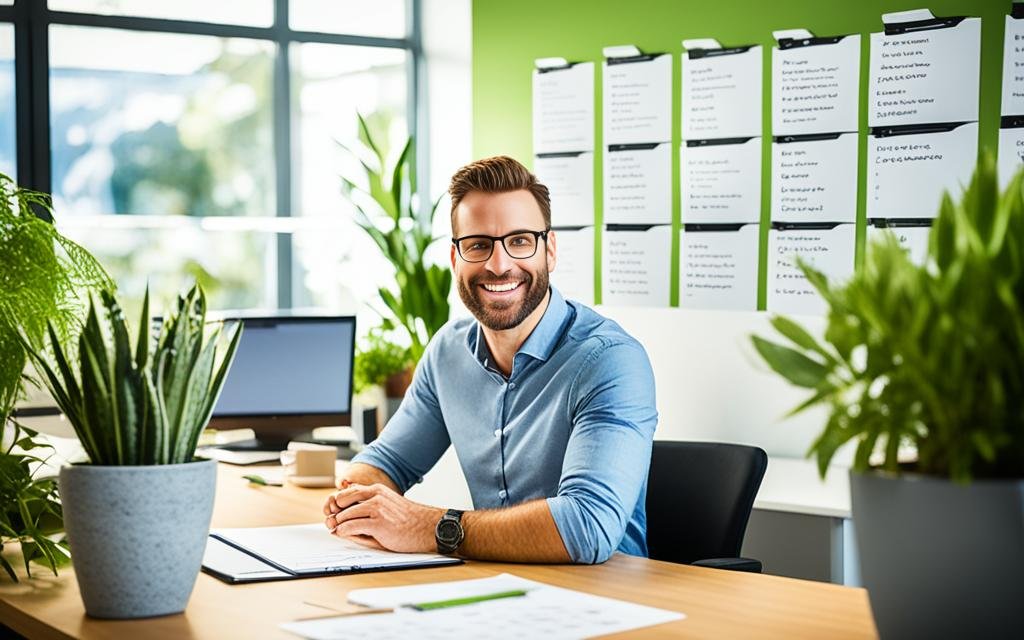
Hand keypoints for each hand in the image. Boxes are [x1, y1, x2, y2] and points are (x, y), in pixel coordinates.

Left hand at [324, 483, 442, 552]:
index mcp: (376, 490)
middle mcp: (375, 496)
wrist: (427, 528)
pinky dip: (343, 532)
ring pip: (343, 515)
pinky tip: (344, 534)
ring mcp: (376, 509)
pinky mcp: (377, 523)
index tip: (335, 514)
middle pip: (341, 500)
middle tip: (333, 524)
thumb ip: (364, 510)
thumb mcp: (385, 508)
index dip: (337, 504)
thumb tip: (340, 521)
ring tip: (339, 531)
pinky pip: (349, 527)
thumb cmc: (407, 521)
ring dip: (338, 525)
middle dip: (334, 513)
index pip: (347, 492)